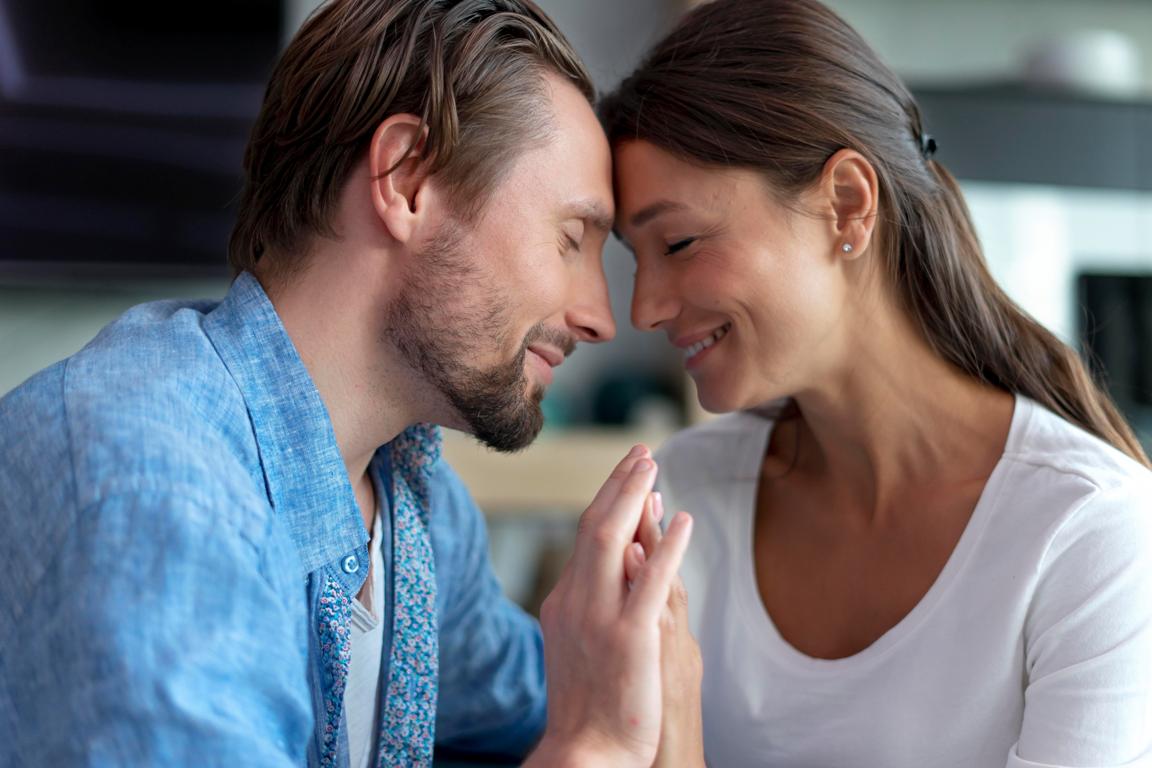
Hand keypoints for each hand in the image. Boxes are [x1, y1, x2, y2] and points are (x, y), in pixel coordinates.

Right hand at [525, 446, 693, 767]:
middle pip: (596, 526)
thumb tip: (613, 571)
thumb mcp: (581, 644)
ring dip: (634, 497)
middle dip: (619, 484)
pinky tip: (681, 521)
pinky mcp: (630, 637)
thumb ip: (594, 604)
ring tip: (653, 465)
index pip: (587, 538)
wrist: (586, 752)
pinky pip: (650, 580)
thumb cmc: (590, 705)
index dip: (611, 501)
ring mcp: (600, 617)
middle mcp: (576, 601)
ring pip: (614, 540)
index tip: (630, 477)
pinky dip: (666, 545)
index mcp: (565, 602)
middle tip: (641, 452)